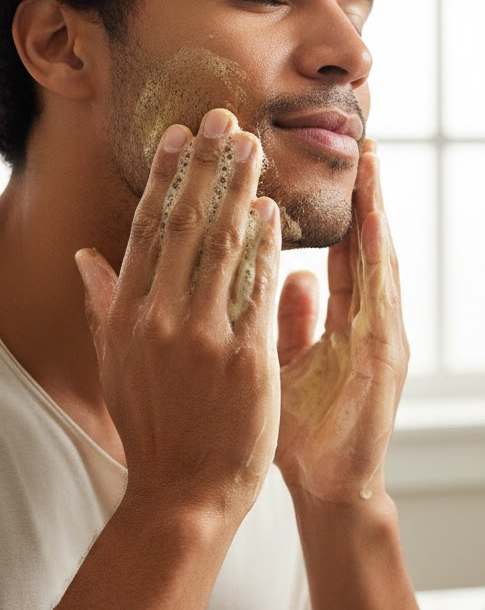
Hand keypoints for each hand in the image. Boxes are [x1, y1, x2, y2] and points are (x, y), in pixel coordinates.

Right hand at [74, 109, 281, 526]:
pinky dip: (265, 246)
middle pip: (185, 225)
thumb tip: (84, 258)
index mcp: (128, 315)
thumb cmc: (156, 428)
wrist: (184, 492)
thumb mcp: (116, 366)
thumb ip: (103, 307)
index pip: (148, 231)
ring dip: (239, 189)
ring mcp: (201, 336)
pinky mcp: (243, 357)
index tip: (182, 136)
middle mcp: (159, 318)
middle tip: (225, 116)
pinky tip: (274, 211)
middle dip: (206, 165)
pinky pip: (256, 289)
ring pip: (221, 246)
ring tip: (254, 146)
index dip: (167, 178)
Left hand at [273, 138, 408, 506]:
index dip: (341, 210)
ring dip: (376, 212)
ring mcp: (384, 338)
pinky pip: (380, 297)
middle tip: (364, 142)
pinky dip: (377, 257)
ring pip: (379, 263)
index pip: (344, 254)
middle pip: (368, 248)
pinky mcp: (387, 356)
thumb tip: (296, 273)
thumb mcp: (289, 364)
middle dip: (366, 196)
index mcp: (348, 323)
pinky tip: (372, 221)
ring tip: (372, 164)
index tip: (335, 165)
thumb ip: (296, 319)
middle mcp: (371, 324)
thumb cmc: (306, 432)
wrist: (330, 487)